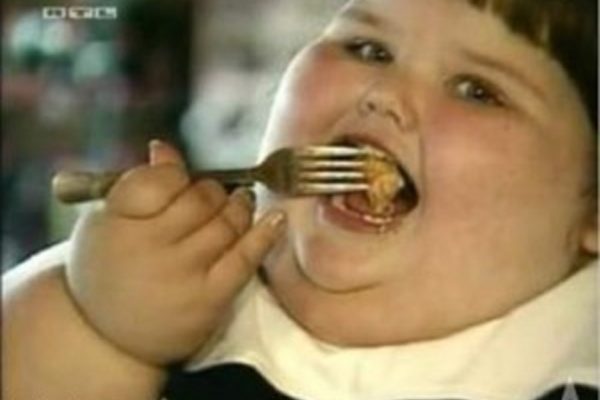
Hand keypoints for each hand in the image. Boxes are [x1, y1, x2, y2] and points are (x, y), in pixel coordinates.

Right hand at [65, 141, 285, 365]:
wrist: (108, 337)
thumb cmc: (108, 270)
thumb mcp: (106, 223)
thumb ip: (138, 184)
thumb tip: (166, 148)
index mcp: (118, 224)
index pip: (162, 180)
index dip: (177, 174)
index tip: (181, 179)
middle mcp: (151, 248)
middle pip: (201, 201)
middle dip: (212, 191)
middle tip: (216, 193)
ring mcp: (184, 275)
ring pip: (227, 225)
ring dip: (240, 207)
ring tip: (242, 200)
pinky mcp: (210, 299)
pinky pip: (246, 259)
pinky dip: (265, 234)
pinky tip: (277, 218)